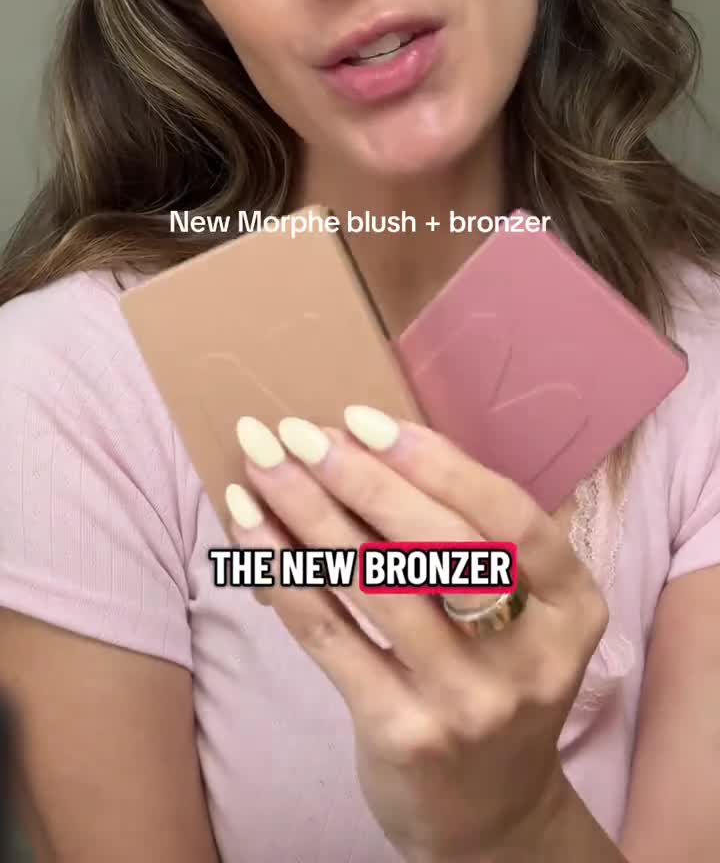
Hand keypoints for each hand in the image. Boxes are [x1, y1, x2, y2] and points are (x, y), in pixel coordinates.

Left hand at [226, 408, 607, 862]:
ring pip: (375, 584)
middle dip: (359, 479)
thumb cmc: (492, 680)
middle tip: (296, 433)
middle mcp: (530, 655)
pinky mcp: (405, 733)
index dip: (436, 463)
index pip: (508, 518)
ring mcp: (469, 701)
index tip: (364, 421)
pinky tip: (250, 532)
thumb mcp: (520, 617)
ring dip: (307, 514)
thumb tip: (367, 445)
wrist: (490, 816)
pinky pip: (331, 633)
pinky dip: (283, 573)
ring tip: (261, 468)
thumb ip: (471, 542)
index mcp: (572, 607)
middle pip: (440, 546)